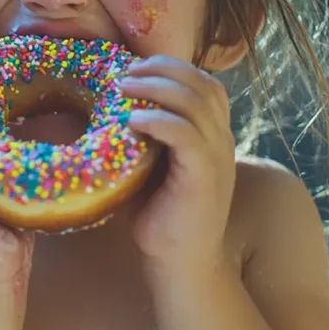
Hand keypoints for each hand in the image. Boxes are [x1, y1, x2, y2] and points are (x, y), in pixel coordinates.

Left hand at [121, 56, 235, 275]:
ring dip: (156, 88)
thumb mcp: (150, 161)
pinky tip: (132, 120)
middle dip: (162, 69)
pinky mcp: (205, 178)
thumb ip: (144, 131)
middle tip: (125, 73)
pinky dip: (159, 121)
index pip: (205, 82)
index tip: (133, 67)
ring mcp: (217, 158)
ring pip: (197, 103)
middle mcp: (221, 140)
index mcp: (213, 133)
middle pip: (203, 83)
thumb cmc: (157, 212)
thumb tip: (106, 100)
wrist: (180, 263)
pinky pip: (187, 136)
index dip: (171, 67)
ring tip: (122, 88)